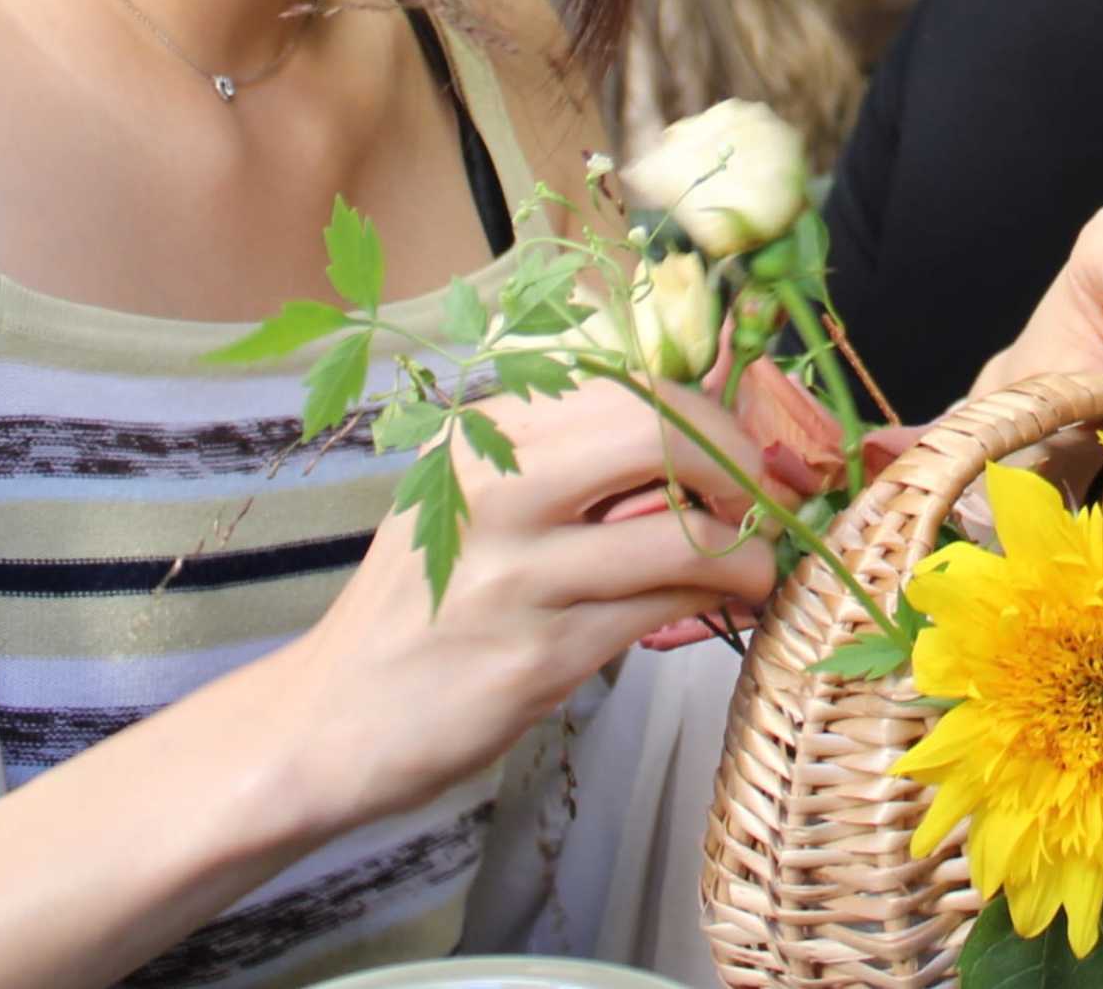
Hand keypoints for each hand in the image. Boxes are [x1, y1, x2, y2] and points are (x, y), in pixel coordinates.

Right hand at [262, 377, 779, 831]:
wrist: (331, 718)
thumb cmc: (421, 604)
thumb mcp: (468, 501)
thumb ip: (563, 461)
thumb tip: (699, 431)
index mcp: (480, 436)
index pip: (625, 385)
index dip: (710, 410)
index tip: (751, 445)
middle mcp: (493, 489)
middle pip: (657, 431)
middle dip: (739, 461)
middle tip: (771, 497)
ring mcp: (514, 574)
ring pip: (678, 534)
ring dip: (747, 551)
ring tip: (761, 566)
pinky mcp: (538, 656)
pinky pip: (661, 611)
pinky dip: (713, 602)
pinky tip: (725, 605)